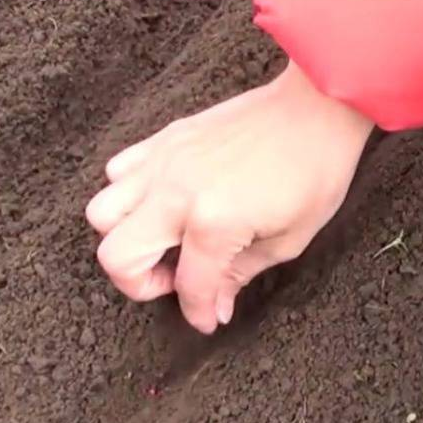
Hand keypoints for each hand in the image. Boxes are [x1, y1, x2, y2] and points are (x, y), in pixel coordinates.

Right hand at [86, 61, 372, 333]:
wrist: (319, 105)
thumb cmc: (317, 167)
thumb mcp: (292, 236)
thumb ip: (243, 274)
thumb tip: (216, 306)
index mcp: (215, 221)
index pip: (188, 286)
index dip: (199, 312)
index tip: (208, 317)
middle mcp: (179, 191)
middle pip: (117, 256)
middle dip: (139, 283)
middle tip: (174, 278)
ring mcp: (167, 160)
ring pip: (102, 211)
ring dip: (126, 235)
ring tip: (164, 238)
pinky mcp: (168, 136)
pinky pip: (118, 169)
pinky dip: (128, 192)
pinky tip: (163, 199)